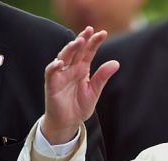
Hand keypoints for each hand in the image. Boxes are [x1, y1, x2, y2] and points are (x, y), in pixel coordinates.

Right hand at [41, 27, 118, 143]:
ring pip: (63, 57)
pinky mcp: (51, 84)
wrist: (68, 122)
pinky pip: (51, 72)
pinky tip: (60, 62)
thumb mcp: (94, 91)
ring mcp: (60, 75)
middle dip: (82, 40)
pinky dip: (54, 67)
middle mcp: (70, 69)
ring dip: (70, 49)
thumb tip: (116, 63)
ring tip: (78, 41)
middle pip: (76, 51)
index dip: (94, 42)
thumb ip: (102, 77)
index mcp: (81, 69)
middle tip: (89, 30)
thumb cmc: (79, 106)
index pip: (88, 52)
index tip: (103, 33)